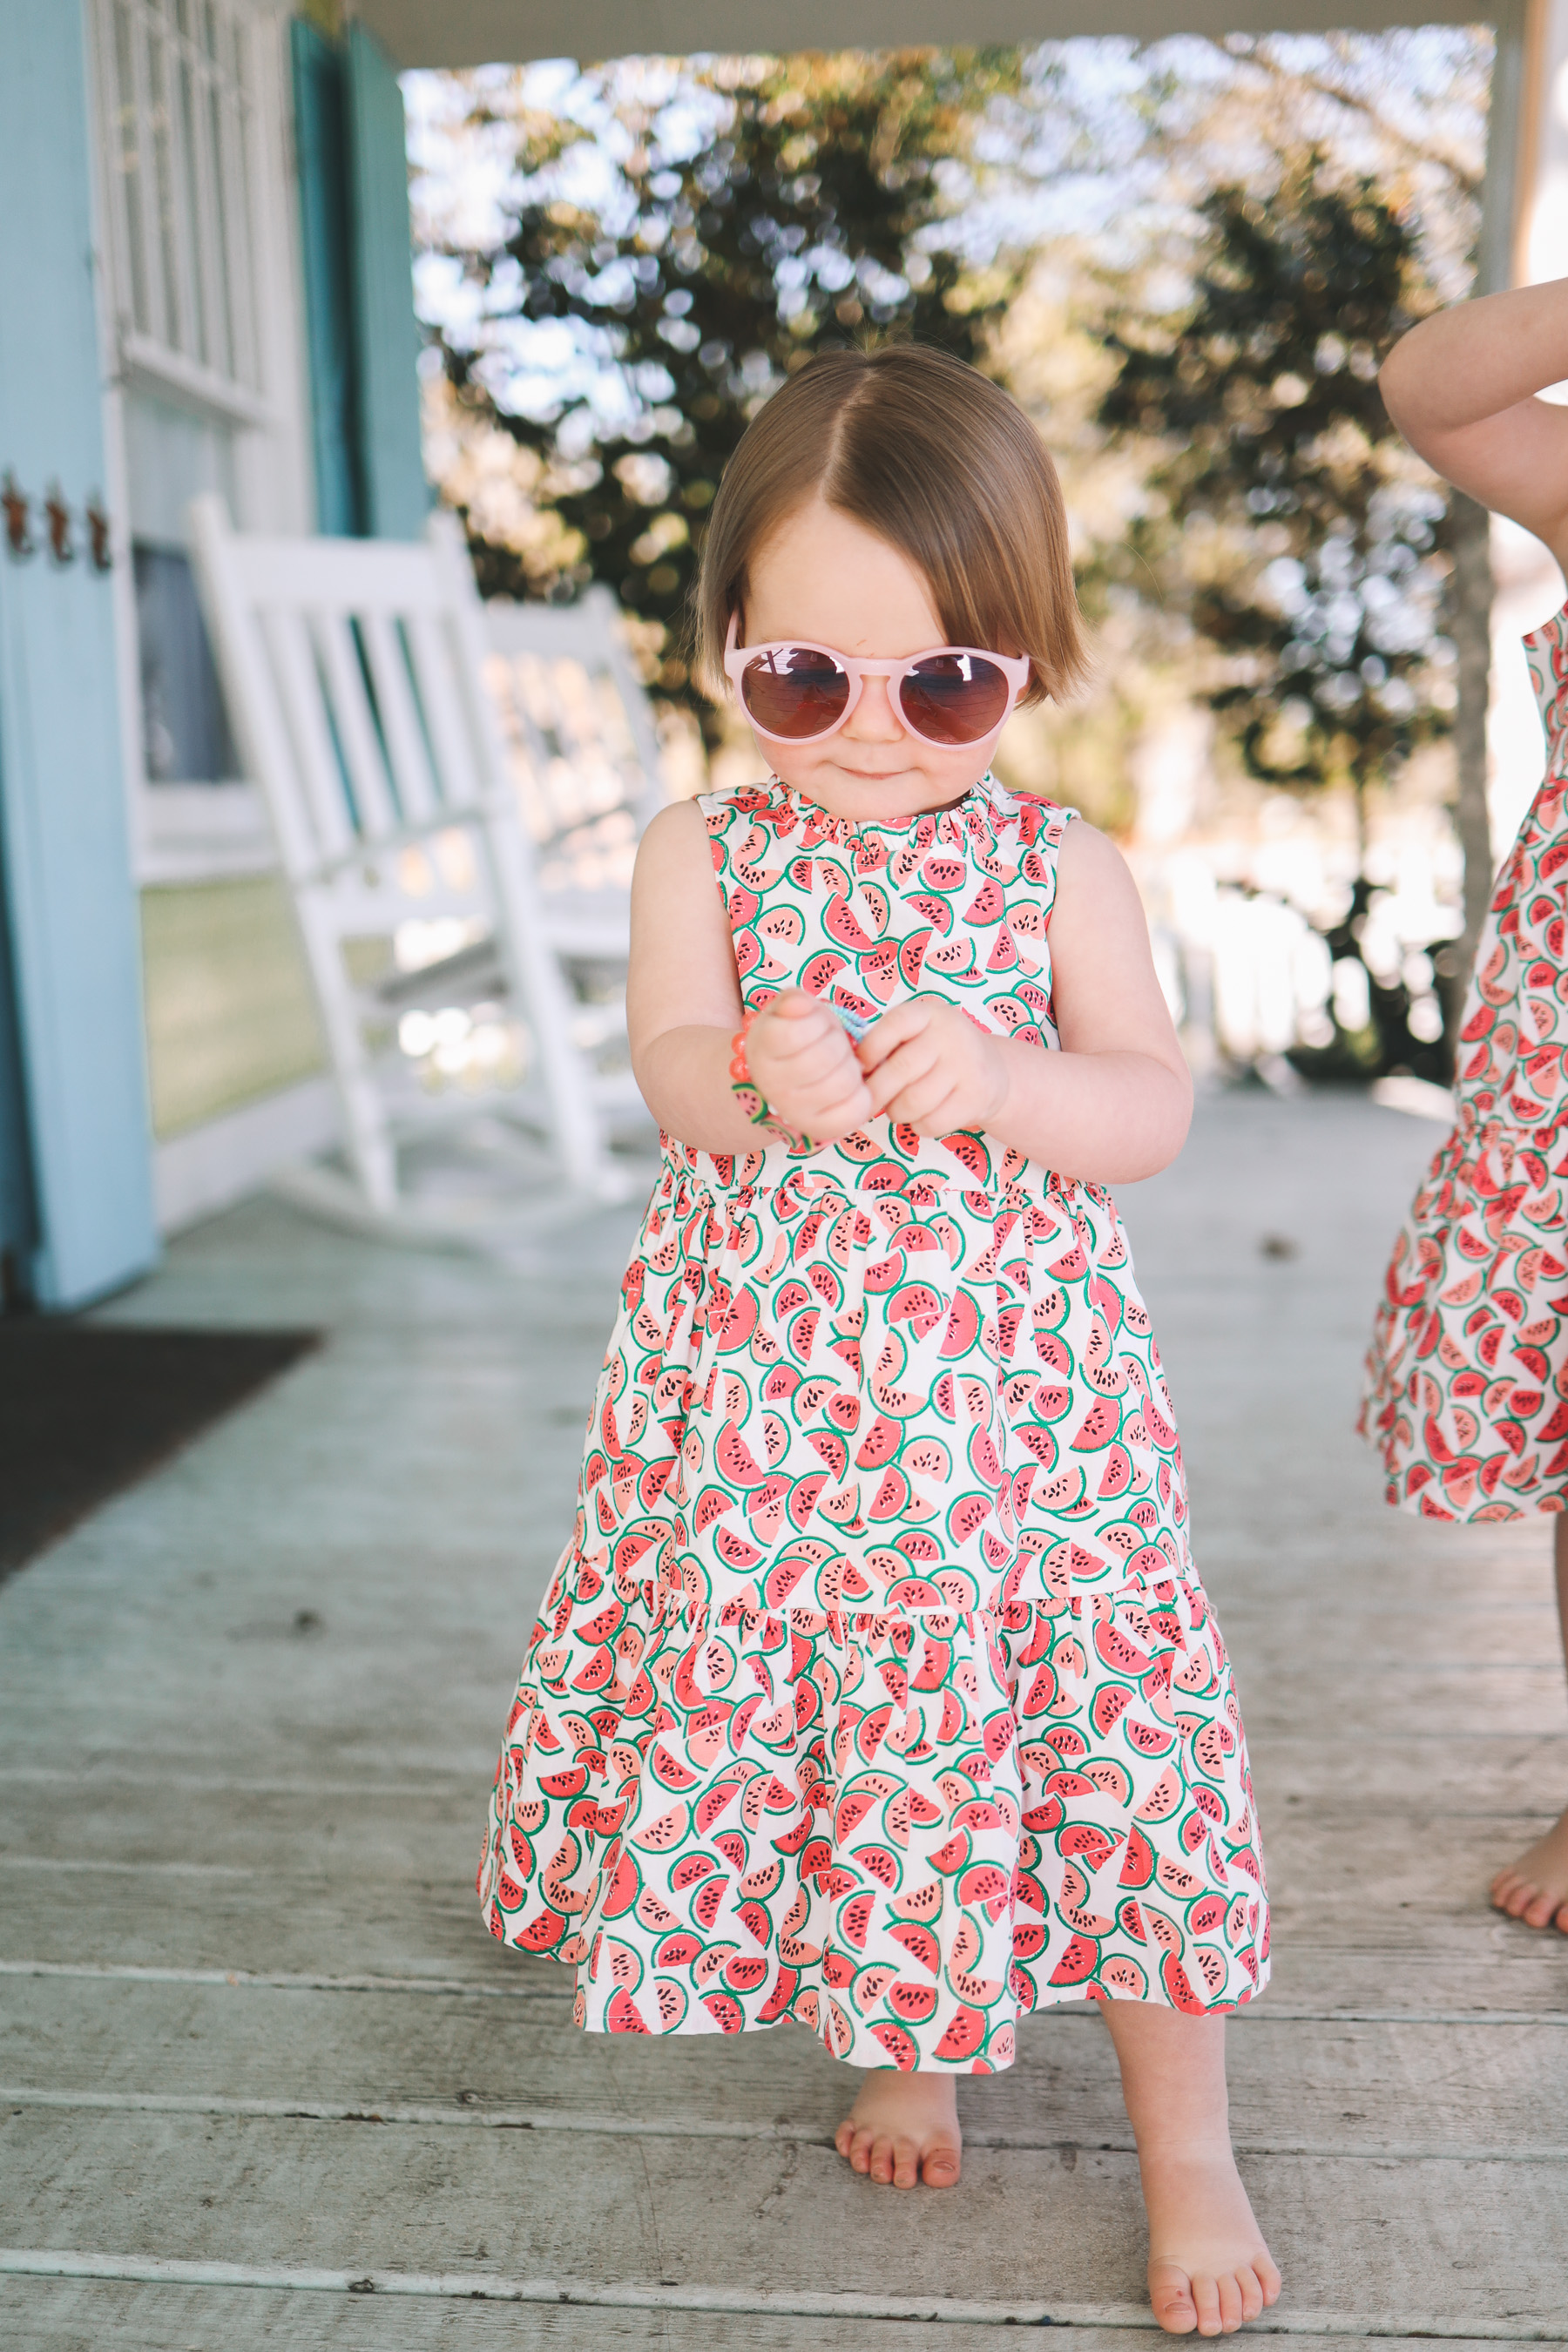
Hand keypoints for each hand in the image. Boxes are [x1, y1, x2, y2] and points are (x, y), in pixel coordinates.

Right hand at [744, 991, 872, 1142]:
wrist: (781, 1083)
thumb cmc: (794, 1040)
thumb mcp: (789, 1011)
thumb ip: (792, 1001)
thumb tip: (799, 1004)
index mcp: (761, 1050)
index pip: (797, 1032)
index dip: (817, 1022)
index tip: (815, 1026)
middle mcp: (773, 1086)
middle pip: (826, 1056)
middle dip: (837, 1043)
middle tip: (831, 1046)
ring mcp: (795, 1112)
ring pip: (844, 1082)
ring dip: (850, 1067)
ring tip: (839, 1066)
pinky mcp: (821, 1129)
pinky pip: (856, 1109)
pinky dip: (861, 1093)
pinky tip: (848, 1086)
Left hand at [857, 996, 1009, 1135]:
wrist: (995, 1072)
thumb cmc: (938, 1055)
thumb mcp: (917, 1037)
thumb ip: (887, 1046)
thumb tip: (851, 1075)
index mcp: (930, 1014)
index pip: (894, 1024)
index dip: (870, 1049)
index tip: (861, 1068)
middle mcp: (952, 1034)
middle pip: (900, 1069)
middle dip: (875, 1092)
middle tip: (868, 1102)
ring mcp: (967, 1066)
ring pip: (914, 1102)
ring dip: (897, 1112)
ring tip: (898, 1108)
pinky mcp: (976, 1097)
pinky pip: (932, 1122)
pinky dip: (918, 1126)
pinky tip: (922, 1117)